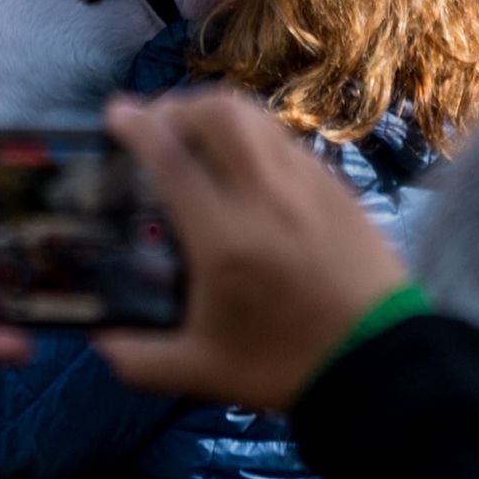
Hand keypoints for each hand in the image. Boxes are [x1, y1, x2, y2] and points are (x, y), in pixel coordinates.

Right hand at [92, 89, 408, 413]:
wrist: (379, 362)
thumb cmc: (285, 365)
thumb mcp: (202, 372)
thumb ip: (140, 359)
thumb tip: (99, 343)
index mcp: (223, 238)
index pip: (172, 159)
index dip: (138, 127)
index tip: (116, 112)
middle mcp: (264, 196)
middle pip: (218, 114)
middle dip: (178, 106)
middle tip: (158, 122)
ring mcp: (308, 184)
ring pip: (257, 118)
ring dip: (218, 112)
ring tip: (199, 132)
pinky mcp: (338, 187)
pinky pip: (288, 140)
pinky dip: (257, 135)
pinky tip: (248, 163)